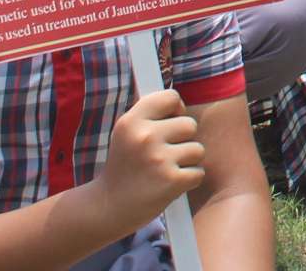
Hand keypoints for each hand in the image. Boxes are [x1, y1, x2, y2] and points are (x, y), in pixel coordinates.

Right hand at [92, 90, 206, 223]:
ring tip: (164, 171)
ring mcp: (159, 159)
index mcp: (131, 121)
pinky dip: (188, 181)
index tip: (167, 124)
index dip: (175, 110)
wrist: (107, 208)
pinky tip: (168, 185)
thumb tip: (179, 102)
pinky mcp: (171, 181)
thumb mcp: (126, 134)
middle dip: (181, 141)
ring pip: (198, 150)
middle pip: (190, 125)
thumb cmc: (124, 168)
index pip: (171, 97)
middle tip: (161, 156)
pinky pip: (198, 172)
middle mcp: (144, 136)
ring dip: (186, 162)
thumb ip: (150, 116)